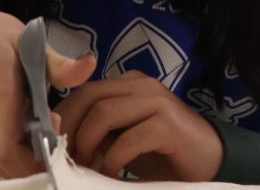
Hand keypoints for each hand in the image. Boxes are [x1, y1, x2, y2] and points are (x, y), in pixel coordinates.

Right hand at [0, 3, 96, 176]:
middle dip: (32, 160)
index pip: (12, 151)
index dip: (37, 156)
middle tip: (50, 135)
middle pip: (5, 163)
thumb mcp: (29, 41)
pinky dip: (3, 148)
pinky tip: (17, 127)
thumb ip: (57, 63)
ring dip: (18, 156)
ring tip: (36, 130)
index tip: (56, 138)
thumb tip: (90, 65)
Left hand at [55, 71, 222, 181]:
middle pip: (90, 96)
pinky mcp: (169, 124)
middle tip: (65, 160)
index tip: (51, 147)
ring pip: (105, 112)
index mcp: (128, 85)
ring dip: (87, 144)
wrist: (208, 161)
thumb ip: (98, 132)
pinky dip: (113, 160)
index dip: (62, 118)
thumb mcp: (121, 139)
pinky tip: (111, 174)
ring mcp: (157, 101)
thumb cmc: (161, 153)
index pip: (83, 91)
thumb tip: (58, 141)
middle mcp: (142, 85)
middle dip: (70, 130)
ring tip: (86, 167)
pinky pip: (129, 138)